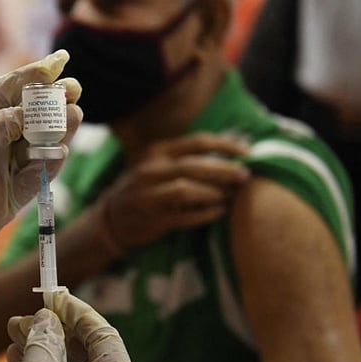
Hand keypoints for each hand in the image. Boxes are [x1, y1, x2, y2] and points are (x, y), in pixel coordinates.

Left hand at [0, 51, 81, 319]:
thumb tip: (22, 115)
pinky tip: (59, 150)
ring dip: (58, 130)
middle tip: (73, 89)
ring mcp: (2, 168)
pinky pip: (37, 177)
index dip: (31, 76)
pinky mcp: (11, 197)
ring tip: (74, 115)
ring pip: (39, 144)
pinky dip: (50, 164)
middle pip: (29, 115)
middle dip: (52, 101)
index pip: (5, 91)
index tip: (58, 63)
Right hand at [3, 291, 139, 361]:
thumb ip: (45, 346)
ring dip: (38, 348)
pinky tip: (15, 354)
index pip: (105, 339)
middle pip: (83, 353)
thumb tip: (45, 317)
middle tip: (24, 316)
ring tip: (13, 330)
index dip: (79, 313)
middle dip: (51, 330)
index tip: (54, 296)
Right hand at [98, 133, 249, 251]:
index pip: (196, 142)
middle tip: (245, 176)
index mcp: (156, 152)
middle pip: (193, 166)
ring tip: (231, 196)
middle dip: (223, 170)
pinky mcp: (151, 218)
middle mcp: (149, 170)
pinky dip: (204, 215)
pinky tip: (219, 213)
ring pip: (186, 190)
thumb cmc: (145, 187)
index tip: (247, 152)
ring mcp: (148, 195)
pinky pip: (183, 216)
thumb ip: (186, 158)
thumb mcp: (158, 165)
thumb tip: (232, 151)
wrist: (112, 217)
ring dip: (213, 193)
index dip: (225, 145)